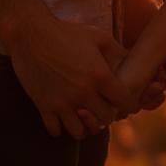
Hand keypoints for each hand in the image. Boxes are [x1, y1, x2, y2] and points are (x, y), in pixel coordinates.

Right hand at [6, 16, 131, 139]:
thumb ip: (118, 52)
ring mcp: (63, 102)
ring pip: (81, 132)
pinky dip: (61, 127)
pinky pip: (57, 131)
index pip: (124, 103)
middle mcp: (83, 92)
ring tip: (82, 115)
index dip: (126, 103)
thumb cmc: (67, 32)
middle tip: (101, 107)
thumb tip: (134, 63)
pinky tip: (62, 115)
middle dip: (106, 115)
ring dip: (84, 126)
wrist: (31, 33)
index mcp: (99, 75)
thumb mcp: (97, 36)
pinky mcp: (44, 106)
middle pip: (105, 120)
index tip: (121, 100)